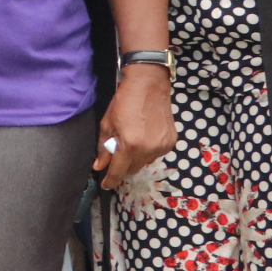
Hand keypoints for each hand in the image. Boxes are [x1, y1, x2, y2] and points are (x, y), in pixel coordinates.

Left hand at [95, 65, 175, 189]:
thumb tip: (100, 165)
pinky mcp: (171, 141)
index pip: (118, 172)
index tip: (106, 185)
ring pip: (145, 162)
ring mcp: (162, 146)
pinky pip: (156, 153)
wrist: (149, 85)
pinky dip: (147, 150)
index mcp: (130, 145)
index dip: (111, 181)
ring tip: (131, 141)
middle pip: (133, 169)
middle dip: (122, 167)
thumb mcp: (107, 124)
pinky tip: (144, 136)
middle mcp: (148, 149)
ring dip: (135, 158)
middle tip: (115, 156)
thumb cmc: (124, 102)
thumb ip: (104, 148)